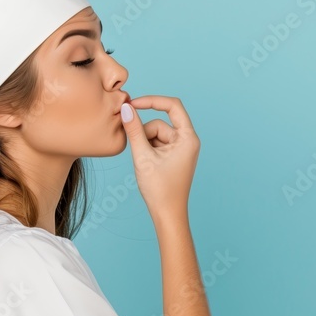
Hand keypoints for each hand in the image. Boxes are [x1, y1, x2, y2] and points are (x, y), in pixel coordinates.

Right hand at [120, 95, 199, 219]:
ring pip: (155, 133)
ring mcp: (181, 148)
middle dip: (144, 133)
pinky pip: (157, 143)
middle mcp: (188, 141)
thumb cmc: (160, 189)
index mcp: (188, 138)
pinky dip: (147, 149)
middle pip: (160, 123)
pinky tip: (146, 164)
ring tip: (143, 162)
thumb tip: (127, 108)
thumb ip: (134, 130)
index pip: (172, 106)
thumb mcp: (143, 156)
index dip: (152, 101)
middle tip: (136, 150)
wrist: (167, 214)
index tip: (133, 104)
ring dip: (144, 143)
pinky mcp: (174, 155)